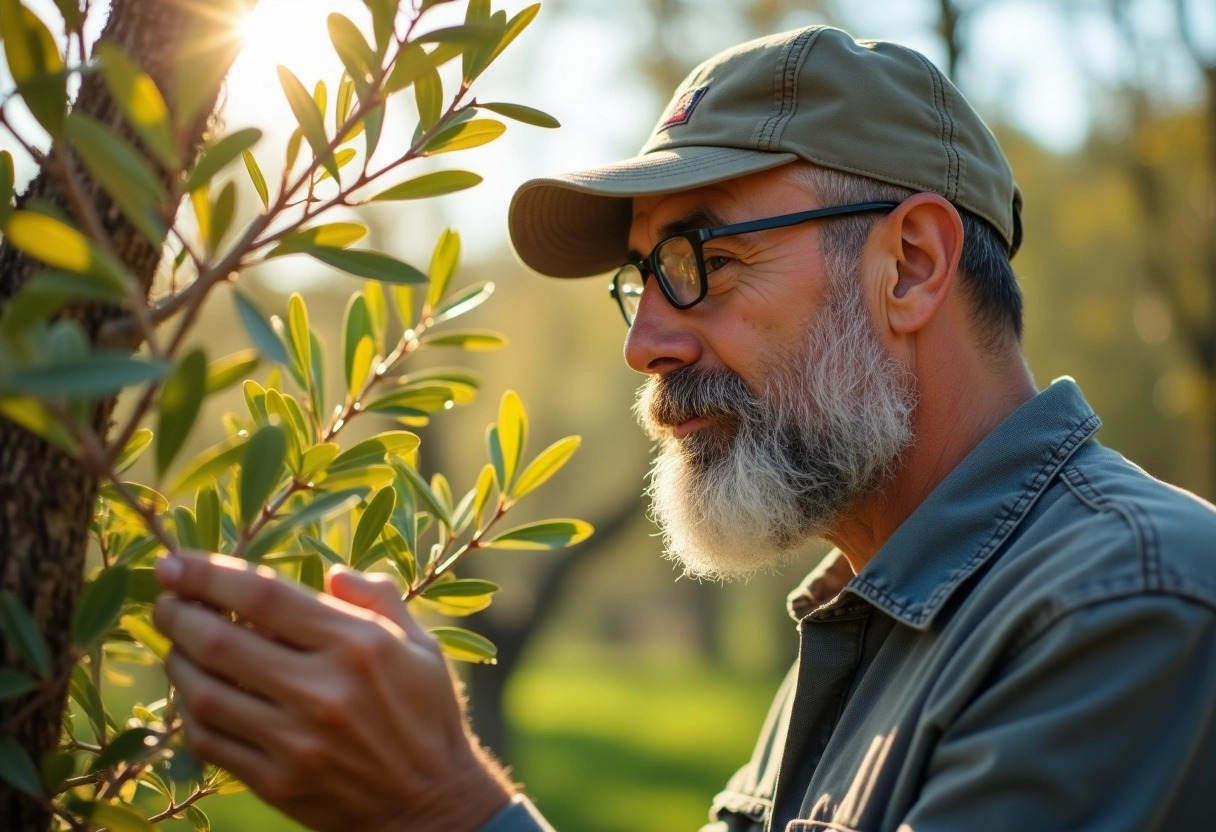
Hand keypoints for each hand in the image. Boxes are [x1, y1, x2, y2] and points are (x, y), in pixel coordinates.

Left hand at [152, 552, 513, 831]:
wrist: (429, 804)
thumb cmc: (425, 714)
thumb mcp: (420, 645)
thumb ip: (378, 599)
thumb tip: (332, 573)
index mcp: (359, 646)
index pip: (265, 596)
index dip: (209, 574)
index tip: (174, 563)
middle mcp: (322, 691)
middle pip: (221, 641)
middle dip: (178, 613)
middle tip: (165, 599)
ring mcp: (295, 741)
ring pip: (204, 692)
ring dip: (176, 660)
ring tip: (175, 642)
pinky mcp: (276, 781)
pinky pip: (209, 740)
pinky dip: (190, 710)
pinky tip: (193, 692)